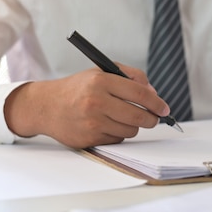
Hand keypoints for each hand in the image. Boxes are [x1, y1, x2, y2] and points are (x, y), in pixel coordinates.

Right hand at [4, 64, 169, 148]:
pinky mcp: (89, 138)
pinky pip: (117, 139)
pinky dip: (117, 133)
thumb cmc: (78, 88)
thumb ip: (130, 77)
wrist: (46, 106)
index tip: (165, 108)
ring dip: (133, 126)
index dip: (157, 102)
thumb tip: (154, 94)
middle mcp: (96, 101)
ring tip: (122, 117)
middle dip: (151, 119)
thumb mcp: (101, 72)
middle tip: (154, 118)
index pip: (139, 93)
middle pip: (139, 115)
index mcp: (101, 81)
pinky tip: (106, 125)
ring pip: (130, 130)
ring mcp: (92, 122)